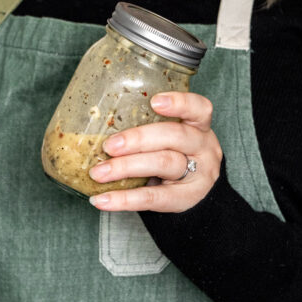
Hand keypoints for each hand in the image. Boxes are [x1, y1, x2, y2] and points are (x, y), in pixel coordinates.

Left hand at [88, 92, 222, 212]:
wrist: (198, 196)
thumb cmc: (177, 158)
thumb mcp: (173, 140)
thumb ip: (149, 130)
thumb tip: (98, 129)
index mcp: (199, 127)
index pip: (200, 109)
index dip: (179, 103)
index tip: (154, 102)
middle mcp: (203, 148)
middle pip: (175, 136)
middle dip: (138, 139)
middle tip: (109, 146)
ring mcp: (197, 175)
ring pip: (163, 164)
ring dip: (125, 167)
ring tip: (99, 173)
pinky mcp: (184, 200)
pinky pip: (152, 197)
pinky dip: (124, 199)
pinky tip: (102, 200)